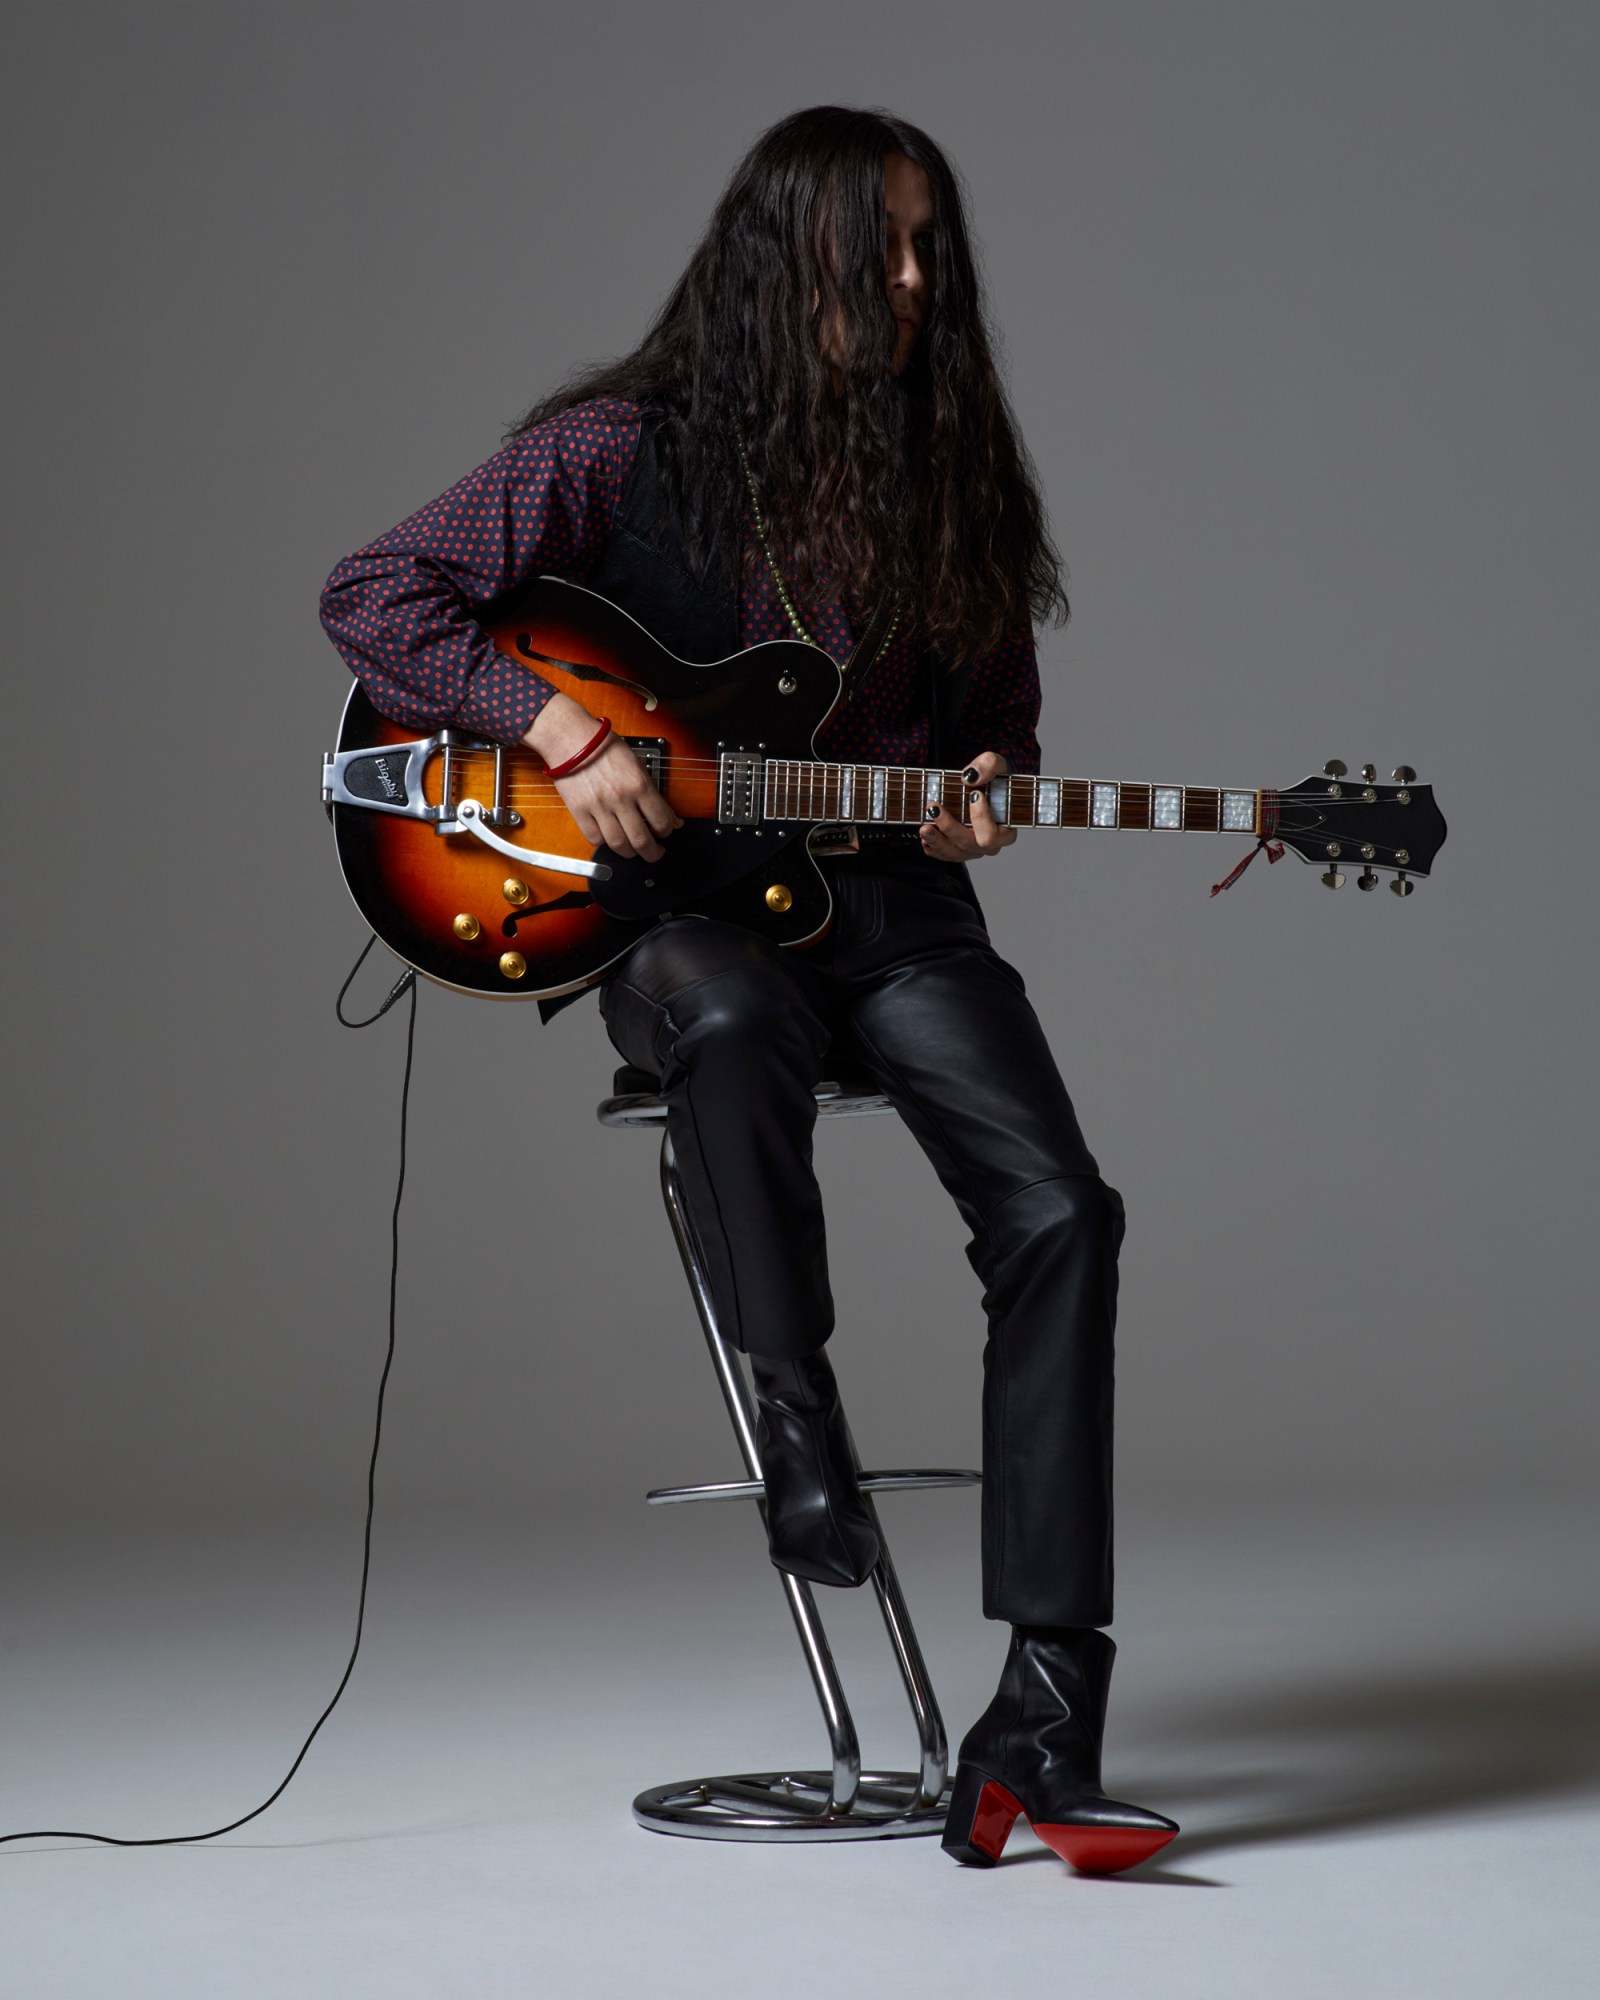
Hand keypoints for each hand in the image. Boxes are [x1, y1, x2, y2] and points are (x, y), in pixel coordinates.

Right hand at [524, 694, 681, 860]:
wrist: (572, 738)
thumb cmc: (604, 747)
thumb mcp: (636, 763)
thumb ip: (652, 791)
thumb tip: (669, 815)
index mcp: (638, 784)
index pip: (661, 820)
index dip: (668, 831)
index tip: (667, 831)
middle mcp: (620, 798)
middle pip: (642, 840)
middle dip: (653, 852)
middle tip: (656, 852)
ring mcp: (599, 807)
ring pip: (619, 844)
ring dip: (630, 853)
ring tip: (634, 850)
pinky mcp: (580, 811)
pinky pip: (595, 838)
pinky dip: (605, 843)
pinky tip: (610, 838)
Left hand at [919, 750, 1016, 861]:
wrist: (981, 787)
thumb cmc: (993, 781)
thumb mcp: (996, 765)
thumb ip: (989, 766)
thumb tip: (971, 777)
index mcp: (1004, 830)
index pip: (992, 835)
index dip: (981, 818)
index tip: (974, 795)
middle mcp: (989, 844)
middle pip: (969, 844)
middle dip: (949, 827)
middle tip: (934, 809)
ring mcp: (972, 849)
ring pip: (954, 853)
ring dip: (936, 840)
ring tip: (924, 826)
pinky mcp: (957, 850)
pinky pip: (943, 855)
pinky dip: (932, 845)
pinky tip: (925, 833)